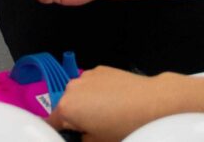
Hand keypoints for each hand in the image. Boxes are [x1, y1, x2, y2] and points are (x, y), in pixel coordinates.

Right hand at [50, 67, 181, 141]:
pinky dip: (98, 93)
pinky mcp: (101, 70)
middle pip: (66, 107)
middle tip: (94, 129)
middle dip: (76, 118)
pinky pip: (92, 85)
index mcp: (67, 107)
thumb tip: (80, 137)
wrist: (153, 103)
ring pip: (79, 95)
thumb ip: (81, 140)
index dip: (60, 132)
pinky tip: (115, 102)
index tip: (68, 135)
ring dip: (87, 104)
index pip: (51, 123)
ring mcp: (87, 76)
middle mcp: (73, 88)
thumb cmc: (127, 123)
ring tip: (108, 114)